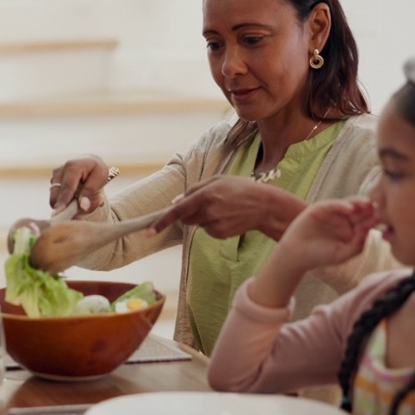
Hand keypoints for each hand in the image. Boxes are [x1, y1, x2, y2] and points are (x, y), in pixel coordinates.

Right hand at [50, 155, 111, 214]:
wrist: (89, 162)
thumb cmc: (96, 170)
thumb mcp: (100, 178)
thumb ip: (90, 192)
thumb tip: (83, 206)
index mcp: (72, 166)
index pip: (67, 187)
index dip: (64, 201)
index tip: (60, 213)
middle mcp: (59, 172)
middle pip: (57, 196)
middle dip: (67, 208)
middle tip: (83, 213)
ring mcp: (54, 178)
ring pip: (55, 200)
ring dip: (67, 207)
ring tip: (83, 204)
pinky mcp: (52, 185)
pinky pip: (56, 200)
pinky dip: (66, 204)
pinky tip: (76, 200)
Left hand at [152, 176, 297, 237]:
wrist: (265, 206)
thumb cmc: (241, 189)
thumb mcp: (218, 180)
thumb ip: (194, 190)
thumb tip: (175, 202)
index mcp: (205, 195)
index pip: (177, 211)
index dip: (161, 222)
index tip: (149, 231)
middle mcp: (207, 212)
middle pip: (185, 218)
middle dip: (189, 213)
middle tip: (208, 204)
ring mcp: (214, 225)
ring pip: (197, 224)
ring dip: (204, 217)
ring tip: (223, 208)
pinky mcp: (220, 234)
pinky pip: (208, 230)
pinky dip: (214, 224)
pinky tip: (228, 217)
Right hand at [274, 198, 376, 271]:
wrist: (297, 255)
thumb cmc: (320, 256)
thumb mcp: (342, 254)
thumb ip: (357, 246)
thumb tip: (368, 232)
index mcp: (353, 229)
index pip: (367, 222)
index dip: (374, 220)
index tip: (384, 219)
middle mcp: (345, 218)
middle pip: (361, 210)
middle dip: (370, 209)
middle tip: (379, 208)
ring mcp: (333, 213)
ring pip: (349, 204)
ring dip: (359, 203)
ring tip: (367, 205)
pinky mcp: (320, 209)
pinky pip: (333, 204)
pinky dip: (342, 205)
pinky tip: (350, 209)